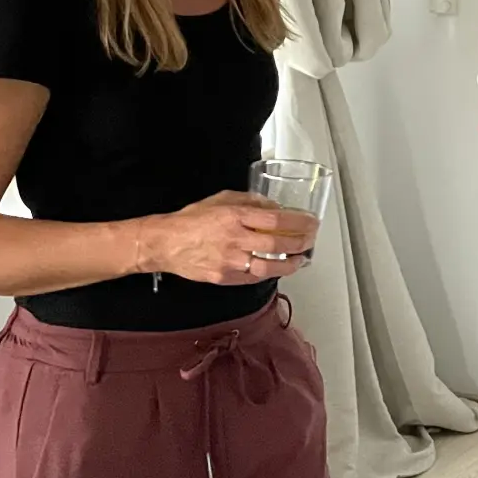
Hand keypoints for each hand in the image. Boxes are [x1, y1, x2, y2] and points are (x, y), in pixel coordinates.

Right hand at [137, 190, 318, 284]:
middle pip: (277, 245)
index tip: (311, 222)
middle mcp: (235, 240)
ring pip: (269, 267)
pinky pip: (253, 277)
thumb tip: (275, 207)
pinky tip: (278, 268)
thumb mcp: (222, 199)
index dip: (299, 222)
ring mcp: (230, 262)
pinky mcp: (225, 278)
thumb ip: (250, 201)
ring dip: (290, 264)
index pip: (276, 220)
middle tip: (311, 240)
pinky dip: (269, 273)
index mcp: (234, 217)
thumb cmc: (192, 219)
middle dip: (301, 243)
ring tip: (301, 259)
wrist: (165, 243)